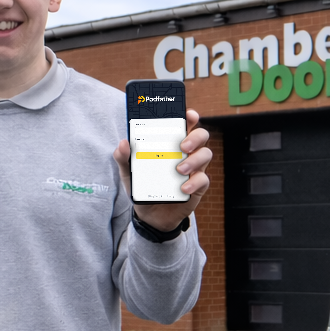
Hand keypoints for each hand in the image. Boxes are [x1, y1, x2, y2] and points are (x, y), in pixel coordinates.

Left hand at [114, 109, 211, 231]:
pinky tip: (182, 188)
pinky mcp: (198, 186)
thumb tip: (123, 143)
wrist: (150, 215)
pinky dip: (194, 183)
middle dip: (195, 137)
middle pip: (201, 135)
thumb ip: (123, 158)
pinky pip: (203, 180)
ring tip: (179, 169)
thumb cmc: (143, 187)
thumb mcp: (128, 172)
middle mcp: (186, 153)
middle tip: (182, 146)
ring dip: (195, 160)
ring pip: (206, 154)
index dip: (190, 116)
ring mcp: (194, 169)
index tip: (188, 115)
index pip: (185, 124)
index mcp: (171, 144)